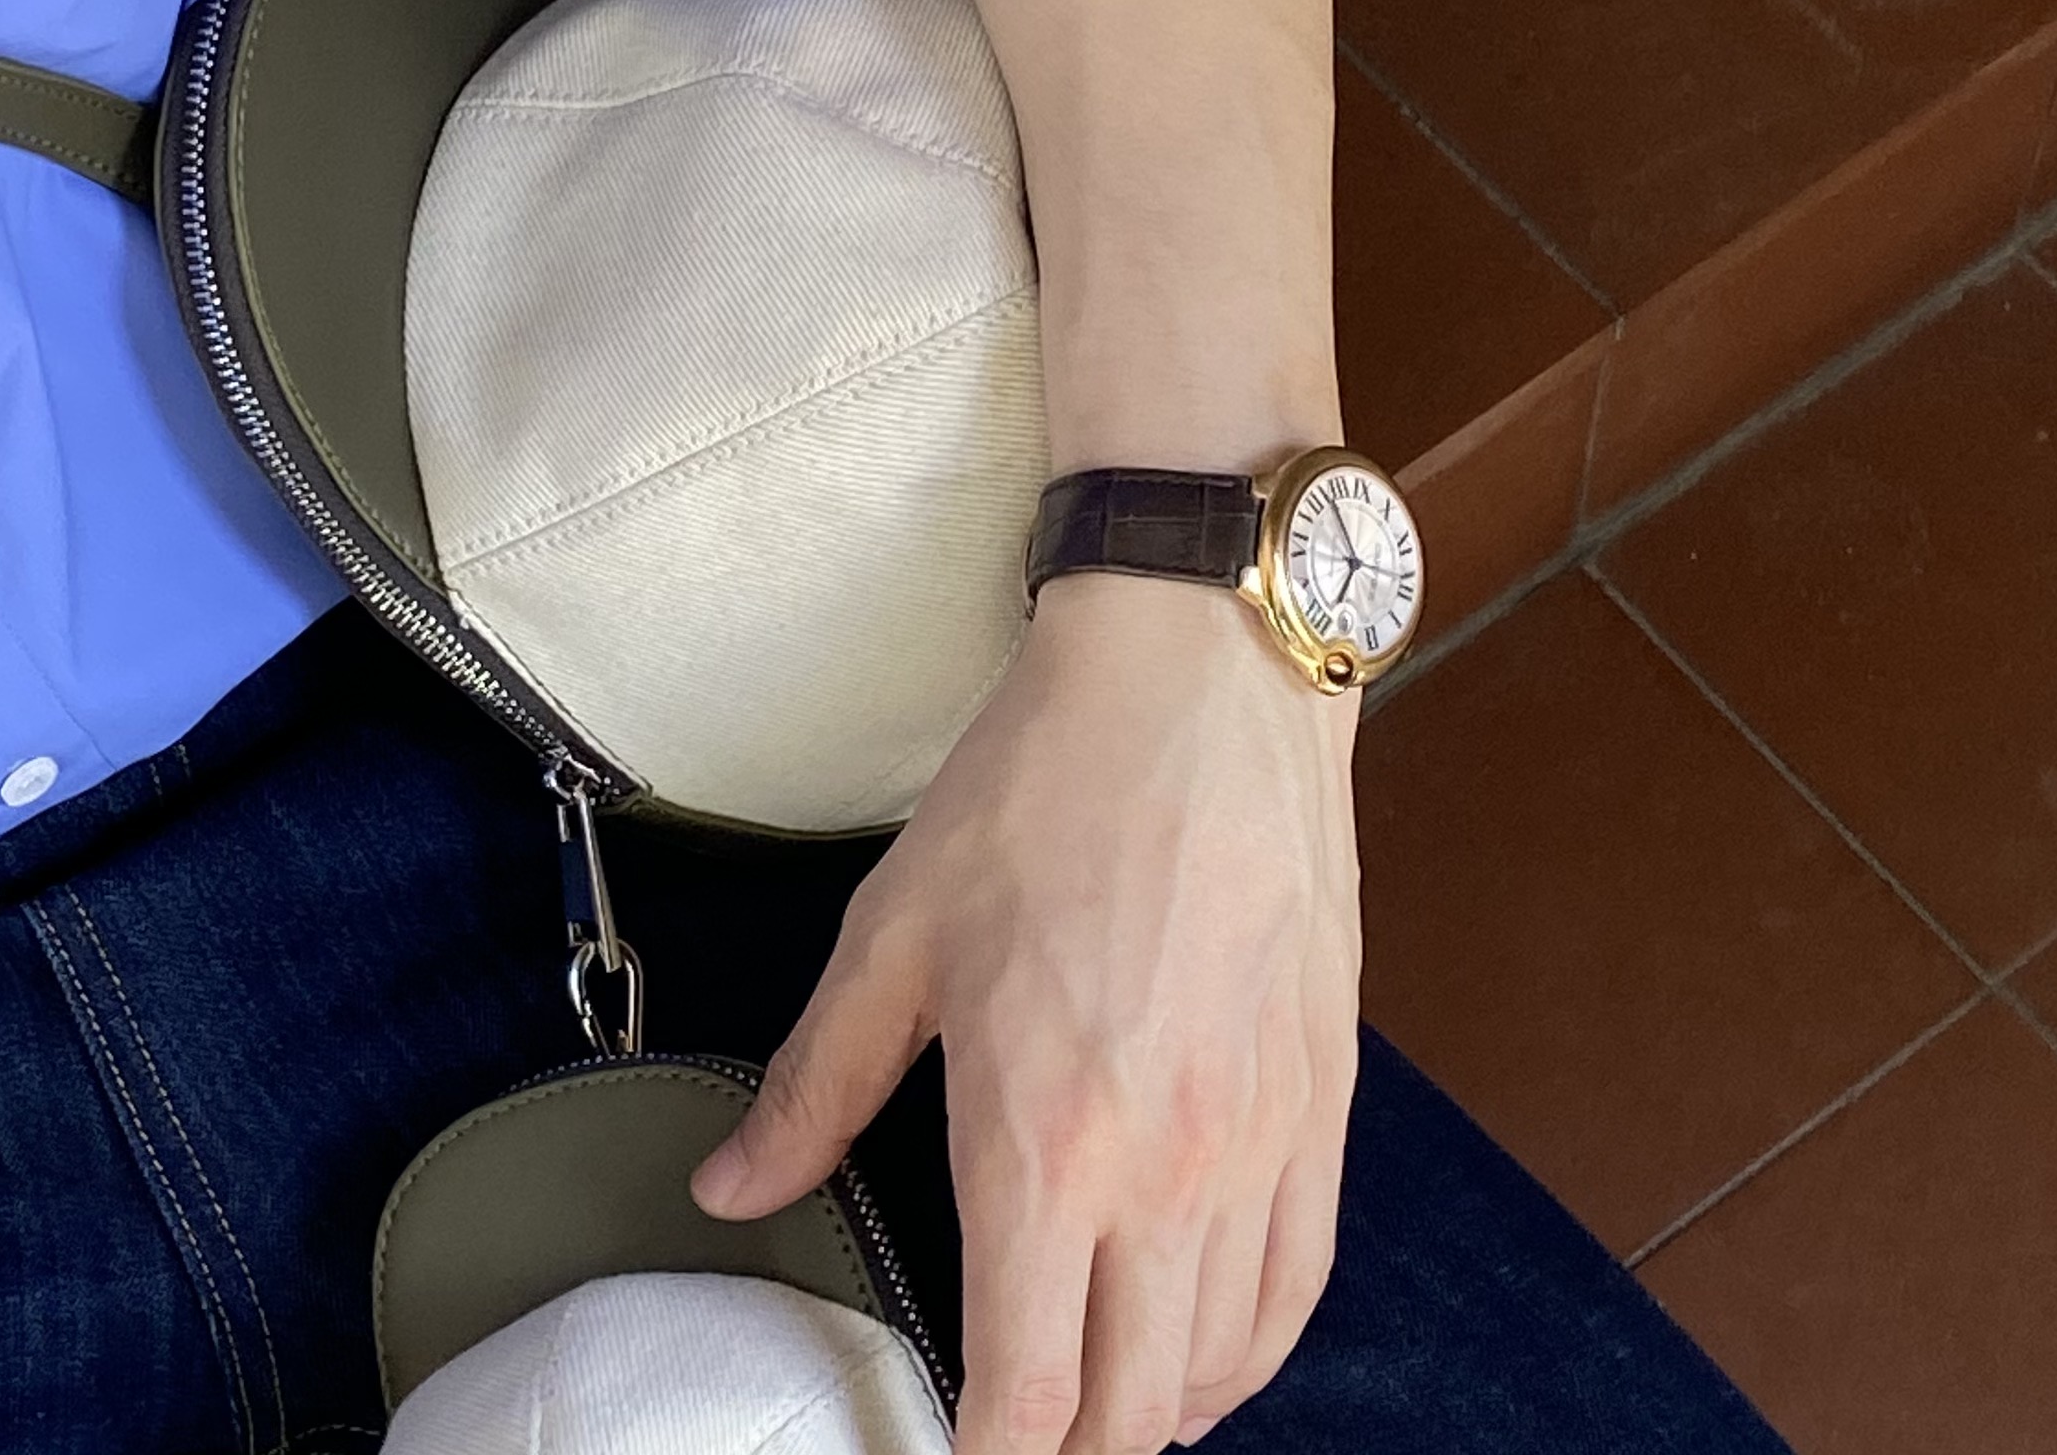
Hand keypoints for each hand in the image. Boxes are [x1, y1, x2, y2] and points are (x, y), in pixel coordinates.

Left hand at [690, 572, 1361, 1450]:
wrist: (1202, 679)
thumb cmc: (1042, 788)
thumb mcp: (893, 932)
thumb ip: (814, 1086)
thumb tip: (732, 1187)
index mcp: (1042, 1144)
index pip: (1025, 1394)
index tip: (943, 1453)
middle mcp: (1166, 1173)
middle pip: (1133, 1412)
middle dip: (1069, 1453)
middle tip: (1013, 1433)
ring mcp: (1260, 1145)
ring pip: (1226, 1366)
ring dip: (1161, 1413)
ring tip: (1099, 1407)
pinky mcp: (1324, 1101)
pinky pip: (1303, 1282)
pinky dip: (1253, 1350)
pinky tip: (1210, 1353)